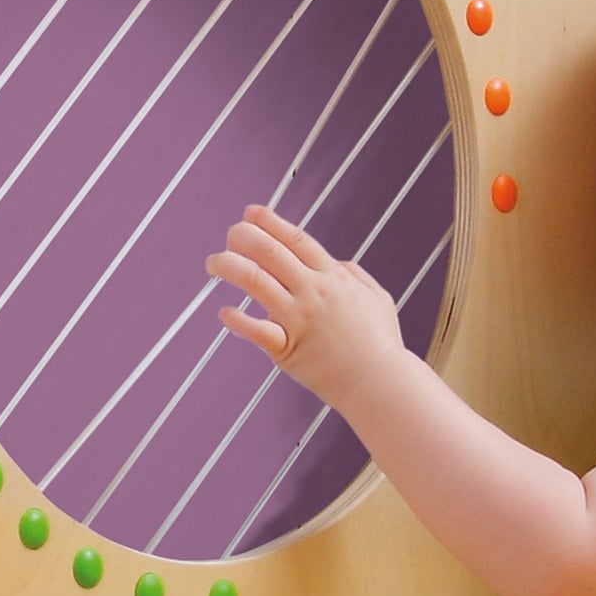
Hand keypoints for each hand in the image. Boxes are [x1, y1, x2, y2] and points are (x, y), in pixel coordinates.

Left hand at [206, 205, 404, 413]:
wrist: (379, 383)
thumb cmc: (380, 343)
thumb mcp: (377, 298)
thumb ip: (355, 275)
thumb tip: (336, 263)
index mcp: (333, 277)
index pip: (296, 240)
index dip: (270, 222)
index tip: (250, 212)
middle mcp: (313, 292)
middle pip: (270, 252)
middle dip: (243, 237)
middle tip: (230, 235)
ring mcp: (299, 319)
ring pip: (254, 281)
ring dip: (228, 267)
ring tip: (214, 265)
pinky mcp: (287, 349)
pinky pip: (255, 330)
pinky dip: (236, 319)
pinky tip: (224, 312)